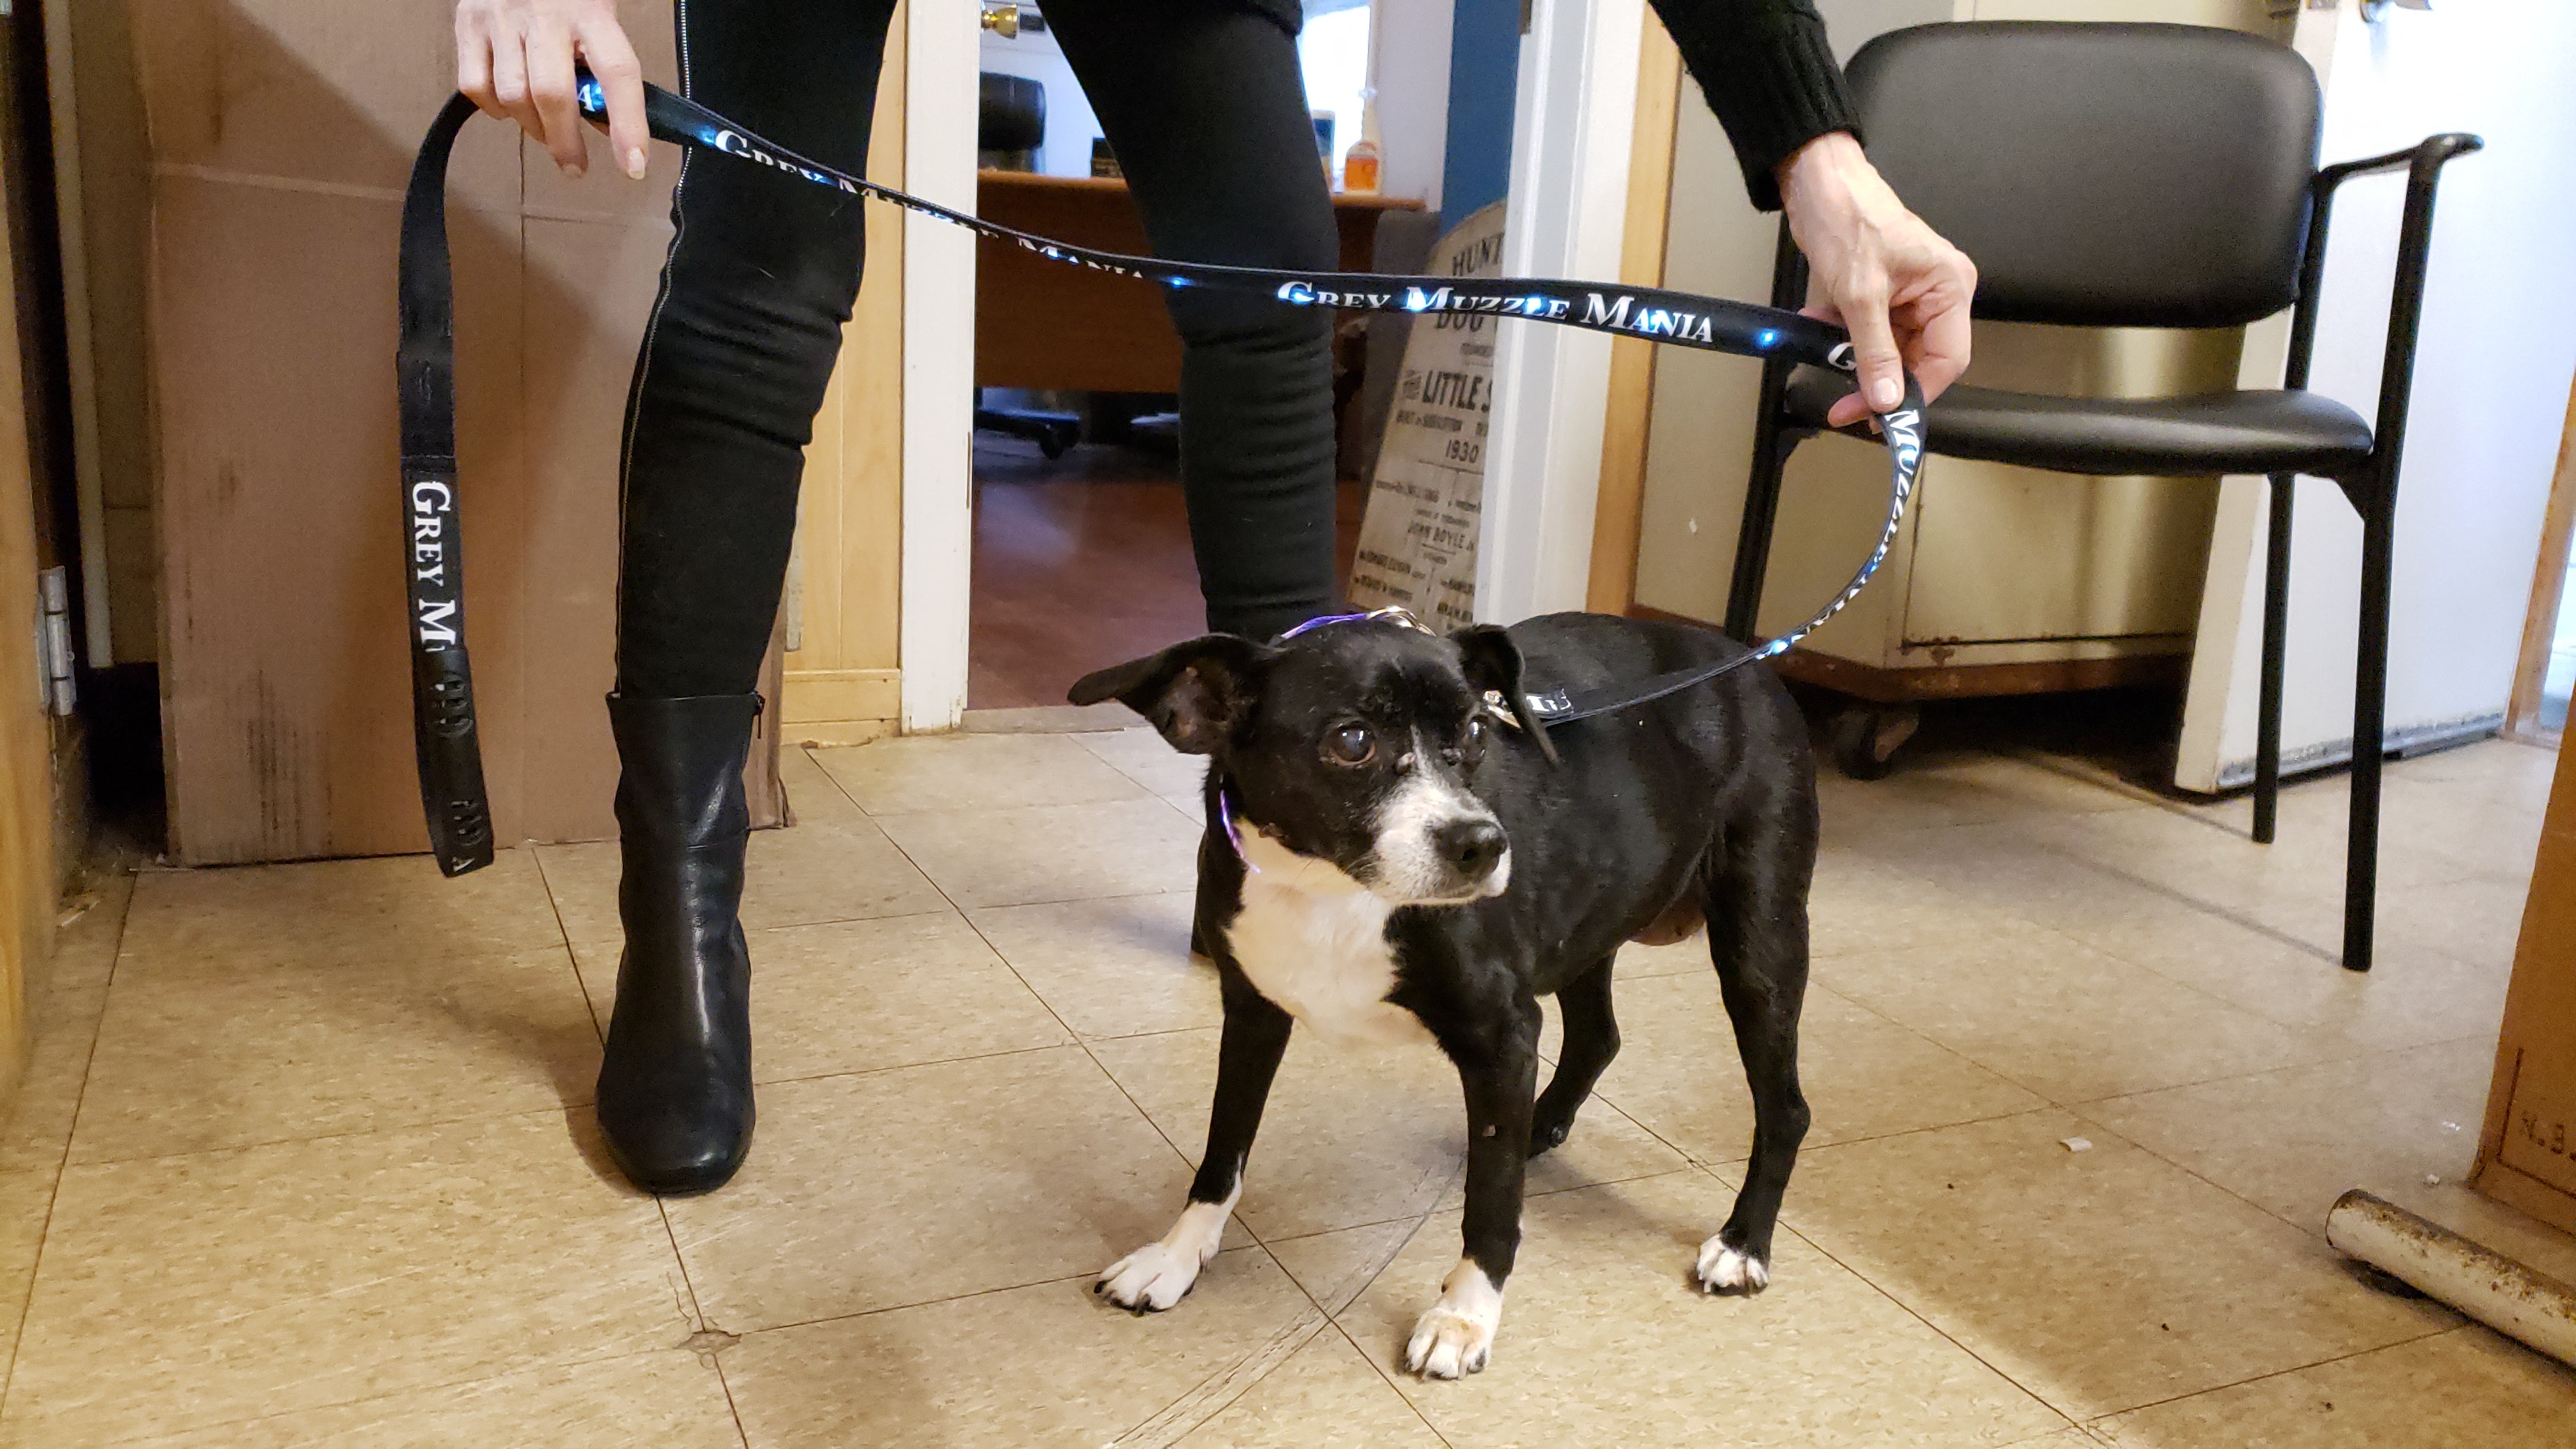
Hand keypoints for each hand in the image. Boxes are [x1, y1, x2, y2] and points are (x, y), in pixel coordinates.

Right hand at [455, 0, 648, 179]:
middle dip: (565, 142)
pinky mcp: (467, 22)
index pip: (618, 72)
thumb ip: (604, 64)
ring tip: (546, 132)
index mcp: (591, 11)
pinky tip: (510, 106)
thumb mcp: (597, 15)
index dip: (628, 124)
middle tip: (575, 166)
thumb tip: (605, 126)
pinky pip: (476, 87)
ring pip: (512, 97)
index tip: (635, 166)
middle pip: (552, 95)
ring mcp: (501, 17)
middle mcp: (544, 14)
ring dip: (533, 128)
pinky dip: (495, 109)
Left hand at [1776, 131, 1974, 427]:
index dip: (1917, 393)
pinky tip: (1817, 325)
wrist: (1818, 183)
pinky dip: (1843, 336)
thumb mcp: (1860, 294)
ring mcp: (1911, 295)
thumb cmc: (1849, 219)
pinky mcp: (1884, 294)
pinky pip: (1870, 331)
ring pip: (1890, 349)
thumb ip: (1875, 351)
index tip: (1883, 416)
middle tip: (1844, 407)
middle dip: (1879, 382)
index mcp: (1949, 287)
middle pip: (1919, 359)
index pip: (1948, 359)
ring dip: (1854, 357)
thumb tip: (1887, 399)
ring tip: (1822, 355)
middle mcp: (1938, 294)